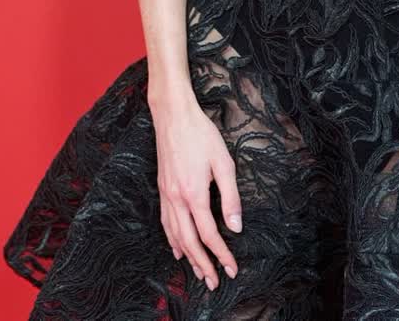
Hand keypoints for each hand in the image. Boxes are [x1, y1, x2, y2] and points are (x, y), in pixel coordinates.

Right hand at [151, 88, 241, 289]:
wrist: (172, 116)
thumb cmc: (201, 135)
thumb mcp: (224, 163)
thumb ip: (230, 197)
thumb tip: (236, 227)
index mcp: (194, 195)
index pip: (210, 234)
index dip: (221, 254)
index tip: (231, 268)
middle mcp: (177, 200)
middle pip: (190, 242)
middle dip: (202, 264)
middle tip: (213, 282)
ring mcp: (166, 195)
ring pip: (175, 235)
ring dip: (187, 257)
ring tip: (197, 272)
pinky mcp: (162, 189)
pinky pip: (166, 222)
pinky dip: (172, 239)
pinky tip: (177, 248)